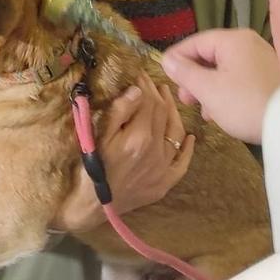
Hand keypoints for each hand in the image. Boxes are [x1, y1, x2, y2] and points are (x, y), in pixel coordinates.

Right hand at [54, 75, 190, 232]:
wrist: (91, 205)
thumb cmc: (90, 166)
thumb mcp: (97, 135)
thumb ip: (119, 111)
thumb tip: (137, 91)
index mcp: (139, 136)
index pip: (149, 102)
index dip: (146, 85)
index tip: (140, 74)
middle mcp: (156, 151)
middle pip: (163, 114)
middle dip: (158, 94)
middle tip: (152, 82)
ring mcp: (163, 168)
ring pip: (176, 132)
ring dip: (173, 112)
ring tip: (167, 98)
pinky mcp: (165, 183)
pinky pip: (182, 163)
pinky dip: (188, 149)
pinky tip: (190, 138)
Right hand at [162, 30, 279, 143]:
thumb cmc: (245, 103)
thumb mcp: (209, 90)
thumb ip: (185, 72)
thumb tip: (167, 59)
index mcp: (233, 40)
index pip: (196, 42)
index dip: (177, 58)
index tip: (164, 75)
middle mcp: (249, 43)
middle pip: (211, 55)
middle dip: (194, 78)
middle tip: (185, 99)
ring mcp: (262, 60)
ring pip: (224, 70)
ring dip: (209, 89)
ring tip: (203, 111)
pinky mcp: (269, 78)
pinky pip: (239, 79)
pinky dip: (225, 92)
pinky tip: (221, 112)